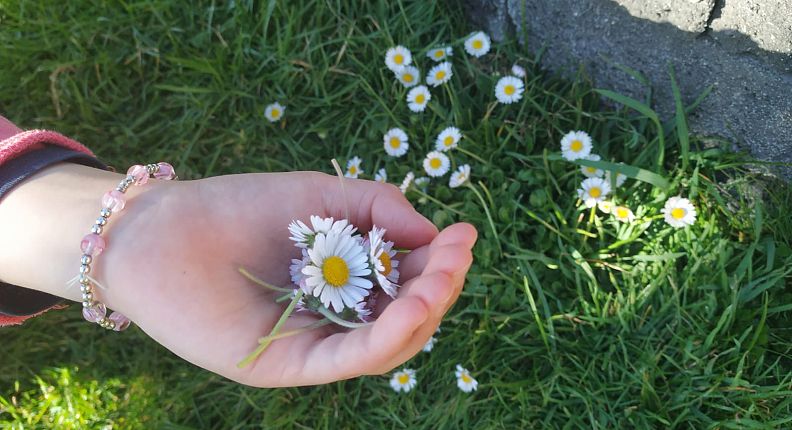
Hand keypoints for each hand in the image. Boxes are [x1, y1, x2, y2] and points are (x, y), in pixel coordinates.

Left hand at [100, 171, 476, 386]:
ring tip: (442, 280)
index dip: (439, 262)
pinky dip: (383, 338)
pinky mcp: (286, 364)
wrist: (161, 229)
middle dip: (438, 286)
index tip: (464, 234)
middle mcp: (336, 316)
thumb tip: (434, 234)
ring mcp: (313, 342)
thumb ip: (377, 207)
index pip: (407, 281)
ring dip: (421, 313)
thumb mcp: (320, 195)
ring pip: (384, 344)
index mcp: (347, 280)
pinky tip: (411, 308)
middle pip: (404, 315)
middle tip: (458, 255)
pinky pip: (345, 360)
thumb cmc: (237, 208)